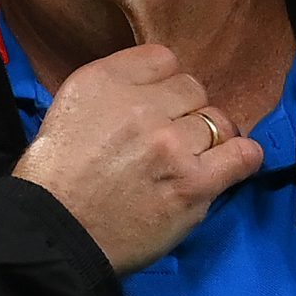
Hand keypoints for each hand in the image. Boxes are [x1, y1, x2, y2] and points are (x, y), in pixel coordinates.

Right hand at [13, 44, 262, 273]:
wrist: (53, 237)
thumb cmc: (54, 182)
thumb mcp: (68, 111)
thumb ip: (111, 93)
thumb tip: (152, 91)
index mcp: (102, 82)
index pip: (162, 58)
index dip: (163, 84)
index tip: (157, 105)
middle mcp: (138, 105)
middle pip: (192, 88)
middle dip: (184, 111)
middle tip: (168, 139)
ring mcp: (170, 144)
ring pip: (218, 121)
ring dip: (207, 139)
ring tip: (190, 160)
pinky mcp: (193, 184)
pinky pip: (242, 155)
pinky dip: (242, 158)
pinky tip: (230, 165)